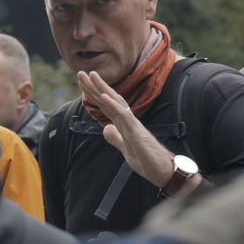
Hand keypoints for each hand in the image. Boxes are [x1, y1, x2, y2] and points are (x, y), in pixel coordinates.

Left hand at [78, 70, 174, 187]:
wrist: (163, 171)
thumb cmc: (147, 160)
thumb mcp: (125, 149)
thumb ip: (116, 138)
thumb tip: (106, 129)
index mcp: (124, 124)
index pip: (106, 106)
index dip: (94, 94)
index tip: (83, 83)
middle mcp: (128, 120)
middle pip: (109, 99)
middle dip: (95, 86)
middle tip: (81, 72)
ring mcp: (132, 124)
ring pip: (116, 102)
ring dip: (102, 88)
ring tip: (91, 75)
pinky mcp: (137, 131)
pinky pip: (124, 115)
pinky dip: (113, 105)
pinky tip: (103, 96)